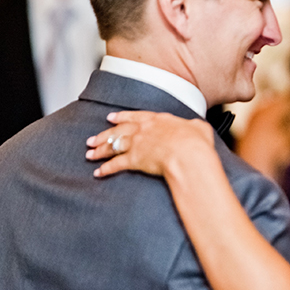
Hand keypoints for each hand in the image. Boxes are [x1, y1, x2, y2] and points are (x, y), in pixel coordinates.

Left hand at [86, 111, 215, 178]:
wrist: (188, 153)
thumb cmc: (195, 141)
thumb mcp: (199, 127)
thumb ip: (194, 126)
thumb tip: (197, 128)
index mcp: (158, 119)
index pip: (135, 116)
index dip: (121, 117)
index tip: (111, 117)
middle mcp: (143, 130)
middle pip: (118, 131)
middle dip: (103, 135)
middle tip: (92, 139)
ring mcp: (137, 144)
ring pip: (113, 146)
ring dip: (100, 150)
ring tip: (90, 154)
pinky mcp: (134, 160)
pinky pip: (115, 165)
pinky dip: (105, 169)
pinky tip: (98, 173)